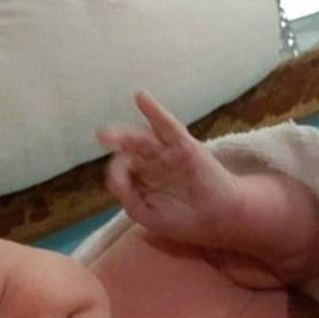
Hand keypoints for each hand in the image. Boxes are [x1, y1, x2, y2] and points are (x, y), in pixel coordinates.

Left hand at [97, 92, 241, 248]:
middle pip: (129, 149)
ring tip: (111, 130)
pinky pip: (168, 126)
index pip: (121, 169)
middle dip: (116, 142)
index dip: (117, 174)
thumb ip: (127, 195)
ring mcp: (167, 153)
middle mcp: (151, 162)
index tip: (121, 185)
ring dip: (127, 132)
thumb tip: (113, 177)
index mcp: (140, 178)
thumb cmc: (180, 219)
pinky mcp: (184, 146)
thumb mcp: (145, 213)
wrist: (216, 220)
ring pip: (143, 139)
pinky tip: (141, 98)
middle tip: (102, 136)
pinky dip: (155, 112)